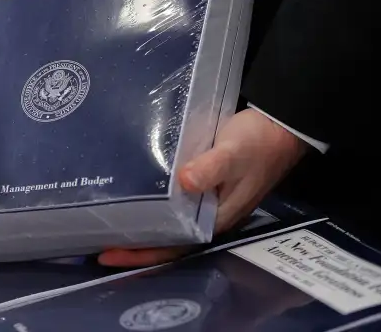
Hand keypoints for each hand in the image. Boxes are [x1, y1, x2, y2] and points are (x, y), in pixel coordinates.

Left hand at [98, 108, 307, 267]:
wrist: (281, 126)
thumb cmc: (258, 141)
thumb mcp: (233, 152)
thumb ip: (211, 167)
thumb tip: (183, 182)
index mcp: (217, 218)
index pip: (173, 246)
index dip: (142, 252)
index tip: (109, 254)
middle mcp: (211, 216)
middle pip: (168, 239)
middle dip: (136, 245)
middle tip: (99, 244)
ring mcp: (209, 202)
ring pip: (170, 223)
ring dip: (144, 227)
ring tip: (111, 225)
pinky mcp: (207, 185)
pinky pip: (176, 205)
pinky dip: (155, 206)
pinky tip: (138, 198)